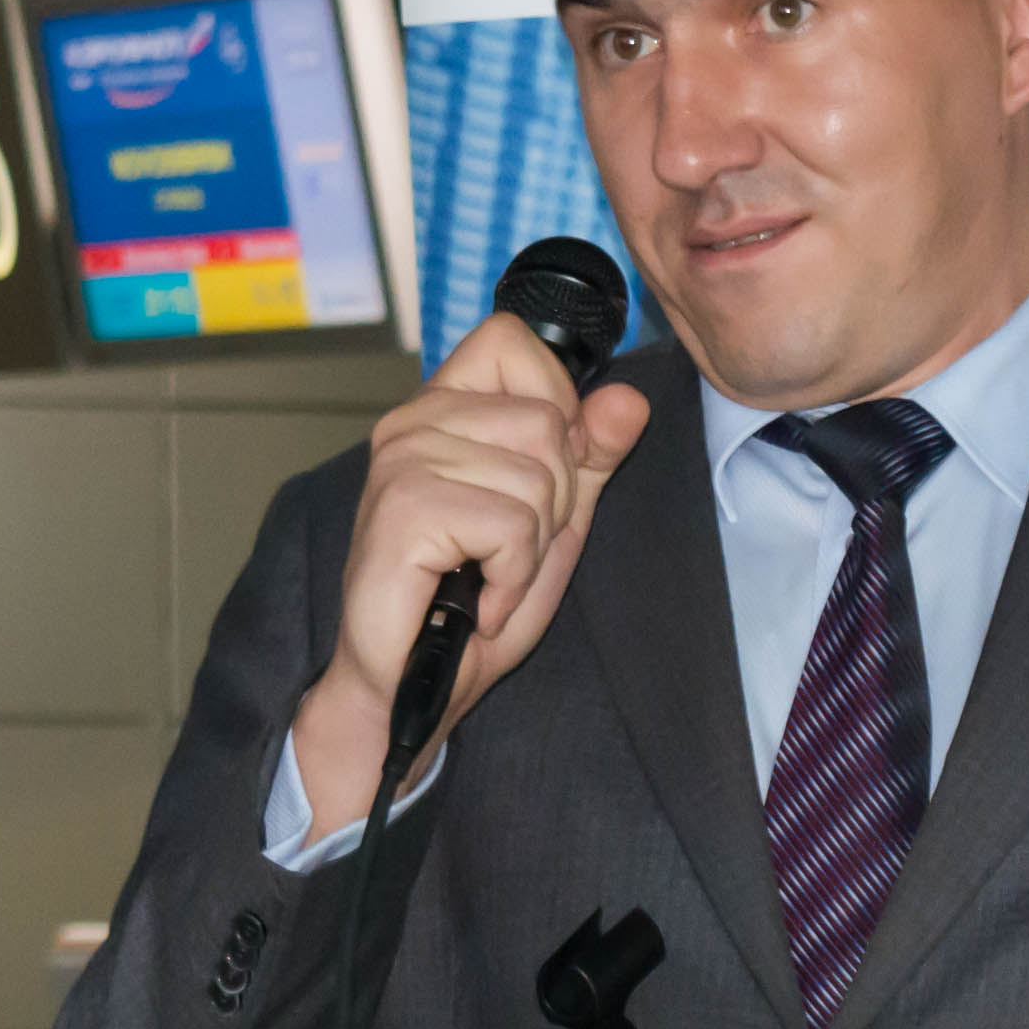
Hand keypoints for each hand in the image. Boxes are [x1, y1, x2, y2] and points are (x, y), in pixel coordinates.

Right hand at [286, 314, 650, 837]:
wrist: (411, 687)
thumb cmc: (471, 603)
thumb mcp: (554, 521)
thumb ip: (590, 455)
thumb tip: (627, 398)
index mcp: (446, 408)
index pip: (514, 341)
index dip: (555, 403)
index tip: (538, 474)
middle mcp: (413, 421)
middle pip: (548, 421)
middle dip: (554, 502)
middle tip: (505, 551)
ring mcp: (401, 461)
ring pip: (537, 477)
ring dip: (531, 547)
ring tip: (487, 575)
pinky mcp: (401, 510)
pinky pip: (512, 524)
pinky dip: (511, 576)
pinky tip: (476, 598)